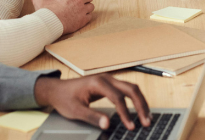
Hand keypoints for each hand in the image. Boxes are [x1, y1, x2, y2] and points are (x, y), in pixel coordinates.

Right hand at [32, 0, 94, 33]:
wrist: (49, 23)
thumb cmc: (46, 11)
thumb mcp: (40, 0)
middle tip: (80, 0)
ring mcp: (82, 9)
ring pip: (91, 6)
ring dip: (87, 7)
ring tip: (80, 10)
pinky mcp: (83, 19)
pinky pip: (89, 16)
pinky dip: (86, 17)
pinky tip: (80, 17)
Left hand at [35, 74, 150, 130]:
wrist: (58, 89)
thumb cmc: (65, 98)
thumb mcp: (75, 111)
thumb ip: (92, 117)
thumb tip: (108, 124)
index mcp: (98, 83)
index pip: (118, 97)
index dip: (125, 113)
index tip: (130, 126)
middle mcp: (107, 78)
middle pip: (131, 89)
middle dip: (141, 105)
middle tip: (146, 121)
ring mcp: (109, 80)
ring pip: (131, 88)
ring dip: (141, 102)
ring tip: (147, 117)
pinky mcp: (110, 84)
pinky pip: (127, 90)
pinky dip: (135, 100)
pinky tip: (139, 110)